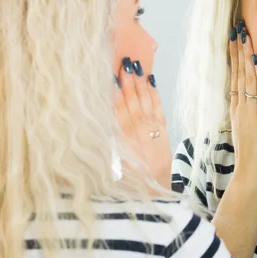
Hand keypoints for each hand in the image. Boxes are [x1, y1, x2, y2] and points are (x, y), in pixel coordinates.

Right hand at [115, 57, 171, 189]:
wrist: (154, 194)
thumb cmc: (127, 183)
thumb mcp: (110, 168)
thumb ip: (103, 146)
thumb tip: (93, 123)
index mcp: (122, 144)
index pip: (117, 114)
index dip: (115, 95)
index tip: (111, 78)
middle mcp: (138, 136)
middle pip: (132, 104)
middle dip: (129, 83)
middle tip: (125, 63)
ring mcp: (153, 133)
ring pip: (146, 104)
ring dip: (141, 85)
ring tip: (137, 67)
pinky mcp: (163, 133)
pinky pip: (159, 110)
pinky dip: (155, 96)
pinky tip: (152, 83)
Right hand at [229, 22, 256, 188]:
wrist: (251, 176)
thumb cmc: (253, 158)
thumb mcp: (249, 131)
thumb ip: (250, 114)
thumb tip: (255, 102)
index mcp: (237, 109)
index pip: (235, 76)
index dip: (235, 57)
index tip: (235, 39)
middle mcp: (240, 106)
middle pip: (238, 71)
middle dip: (238, 48)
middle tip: (237, 27)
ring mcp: (250, 110)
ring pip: (246, 76)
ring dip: (245, 54)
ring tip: (243, 34)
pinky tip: (256, 58)